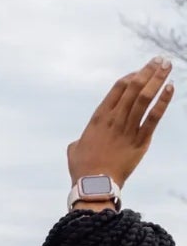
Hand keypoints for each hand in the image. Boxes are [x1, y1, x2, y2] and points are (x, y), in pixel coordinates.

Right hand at [68, 58, 173, 189]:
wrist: (94, 184)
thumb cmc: (82, 168)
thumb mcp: (75, 148)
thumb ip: (80, 139)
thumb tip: (79, 142)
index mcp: (98, 118)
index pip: (118, 88)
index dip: (131, 76)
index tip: (141, 70)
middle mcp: (114, 119)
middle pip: (134, 88)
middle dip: (148, 71)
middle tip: (160, 60)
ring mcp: (128, 128)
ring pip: (145, 98)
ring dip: (158, 80)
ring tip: (167, 67)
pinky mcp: (140, 140)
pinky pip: (154, 117)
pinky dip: (163, 101)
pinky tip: (171, 88)